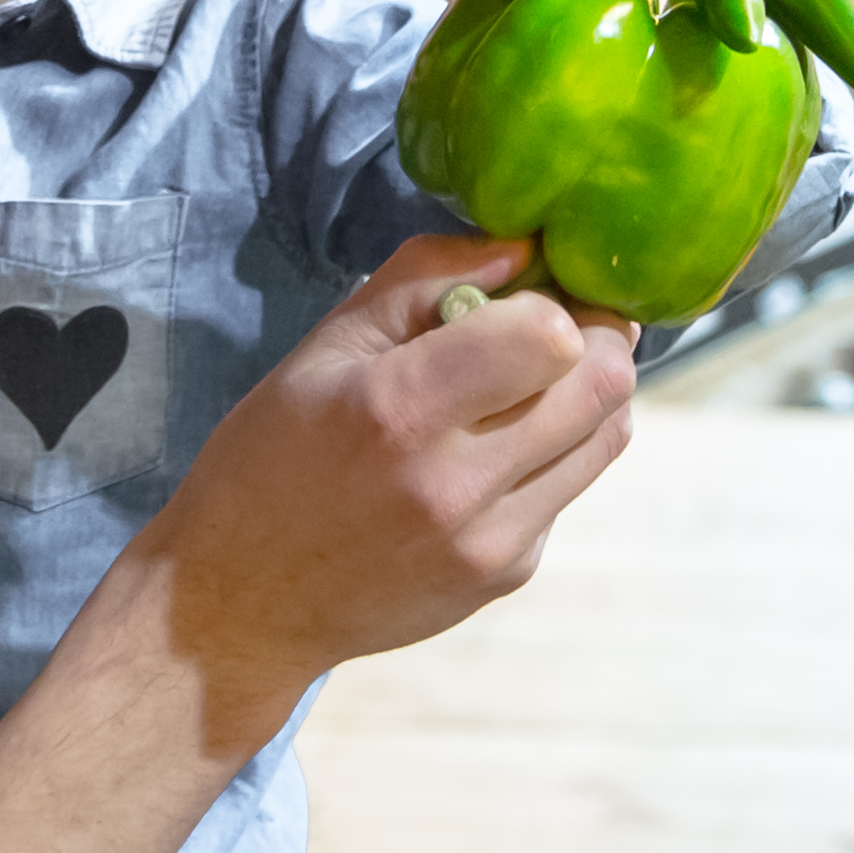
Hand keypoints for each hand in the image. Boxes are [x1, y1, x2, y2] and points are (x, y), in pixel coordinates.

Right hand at [133, 235, 631, 742]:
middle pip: (605, 382)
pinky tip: (482, 461)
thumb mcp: (323, 347)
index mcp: (398, 410)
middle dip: (593, 336)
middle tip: (548, 330)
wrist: (244, 603)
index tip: (520, 297)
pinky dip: (547, 456)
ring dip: (582, 394)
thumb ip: (424, 279)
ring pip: (608, 435)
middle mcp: (456, 484)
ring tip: (522, 389)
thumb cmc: (271, 460)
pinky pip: (569, 487)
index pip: (553, 336)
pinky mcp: (507, 574)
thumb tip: (522, 249)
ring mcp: (490, 541)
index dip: (551, 300)